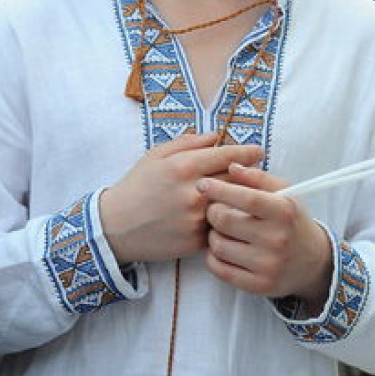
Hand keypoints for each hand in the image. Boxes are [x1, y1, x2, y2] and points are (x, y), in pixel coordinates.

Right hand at [99, 132, 263, 263]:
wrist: (116, 226)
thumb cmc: (137, 185)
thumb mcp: (156, 155)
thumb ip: (188, 143)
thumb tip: (216, 135)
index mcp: (184, 166)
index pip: (228, 156)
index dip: (247, 152)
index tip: (259, 151)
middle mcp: (193, 192)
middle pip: (235, 180)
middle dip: (247, 175)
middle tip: (255, 173)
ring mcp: (196, 218)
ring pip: (232, 206)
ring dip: (239, 200)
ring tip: (245, 196)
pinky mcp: (195, 240)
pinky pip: (220, 227)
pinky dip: (224, 221)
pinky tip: (224, 217)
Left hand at [199, 163, 332, 307]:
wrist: (312, 263)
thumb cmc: (292, 221)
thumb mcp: (285, 193)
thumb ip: (257, 177)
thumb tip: (231, 166)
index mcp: (284, 212)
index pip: (245, 198)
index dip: (220, 189)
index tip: (203, 183)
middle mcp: (277, 239)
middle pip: (225, 220)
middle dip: (213, 211)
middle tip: (215, 209)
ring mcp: (267, 266)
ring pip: (218, 245)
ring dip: (212, 235)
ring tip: (221, 230)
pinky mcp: (258, 286)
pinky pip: (219, 269)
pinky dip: (213, 257)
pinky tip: (221, 248)